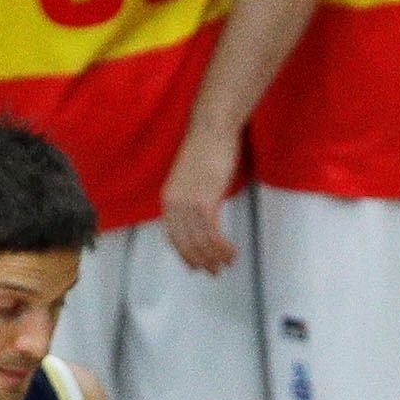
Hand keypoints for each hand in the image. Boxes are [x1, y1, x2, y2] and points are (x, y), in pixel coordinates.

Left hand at [160, 127, 239, 274]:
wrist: (211, 128)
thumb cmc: (206, 147)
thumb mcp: (192, 178)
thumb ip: (192, 198)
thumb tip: (203, 216)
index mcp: (167, 199)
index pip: (174, 237)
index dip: (185, 255)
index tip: (195, 266)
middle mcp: (174, 205)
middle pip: (187, 244)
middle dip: (202, 261)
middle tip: (215, 271)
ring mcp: (188, 205)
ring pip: (201, 242)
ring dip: (216, 257)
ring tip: (227, 263)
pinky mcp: (205, 203)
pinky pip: (213, 234)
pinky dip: (223, 247)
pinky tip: (231, 252)